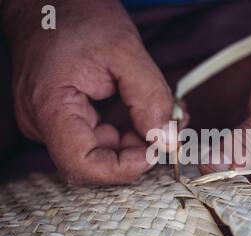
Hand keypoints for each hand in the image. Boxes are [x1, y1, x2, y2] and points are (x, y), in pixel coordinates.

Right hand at [3, 0, 173, 183]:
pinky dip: (129, 128)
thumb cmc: (79, 17)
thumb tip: (167, 140)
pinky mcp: (68, 118)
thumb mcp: (124, 49)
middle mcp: (46, 124)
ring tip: (164, 112)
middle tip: (169, 126)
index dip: (122, 168)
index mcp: (51, 108)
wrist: (51, 4)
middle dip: (138, 149)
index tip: (155, 150)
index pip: (82, 165)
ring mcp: (55, 123)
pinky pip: (102, 135)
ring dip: (139, 137)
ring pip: (104, 149)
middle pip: (97, 160)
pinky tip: (147, 109)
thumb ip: (149, 97)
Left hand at [201, 34, 250, 213]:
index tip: (200, 183)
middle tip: (194, 172)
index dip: (230, 196)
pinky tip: (215, 156)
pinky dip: (231, 167)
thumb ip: (249, 139)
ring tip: (202, 162)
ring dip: (224, 176)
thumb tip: (212, 169)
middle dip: (223, 187)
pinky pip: (250, 176)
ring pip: (249, 189)